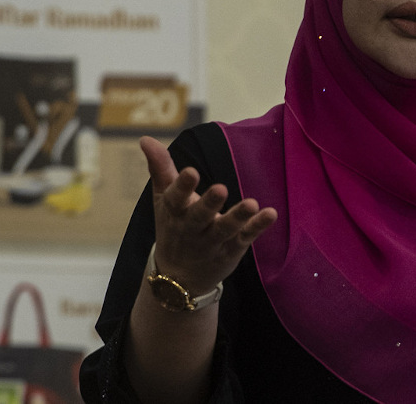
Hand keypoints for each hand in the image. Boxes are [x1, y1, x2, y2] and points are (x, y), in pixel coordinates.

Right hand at [140, 136, 277, 294]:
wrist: (178, 278)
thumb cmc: (172, 226)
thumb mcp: (163, 198)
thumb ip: (160, 168)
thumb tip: (145, 138)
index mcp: (174, 211)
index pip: (175, 198)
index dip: (182, 186)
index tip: (191, 171)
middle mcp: (191, 228)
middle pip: (199, 216)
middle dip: (209, 204)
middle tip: (221, 188)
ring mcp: (212, 241)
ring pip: (224, 229)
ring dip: (237, 217)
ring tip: (252, 203)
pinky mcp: (231, 250)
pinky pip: (245, 238)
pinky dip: (257, 228)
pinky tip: (270, 214)